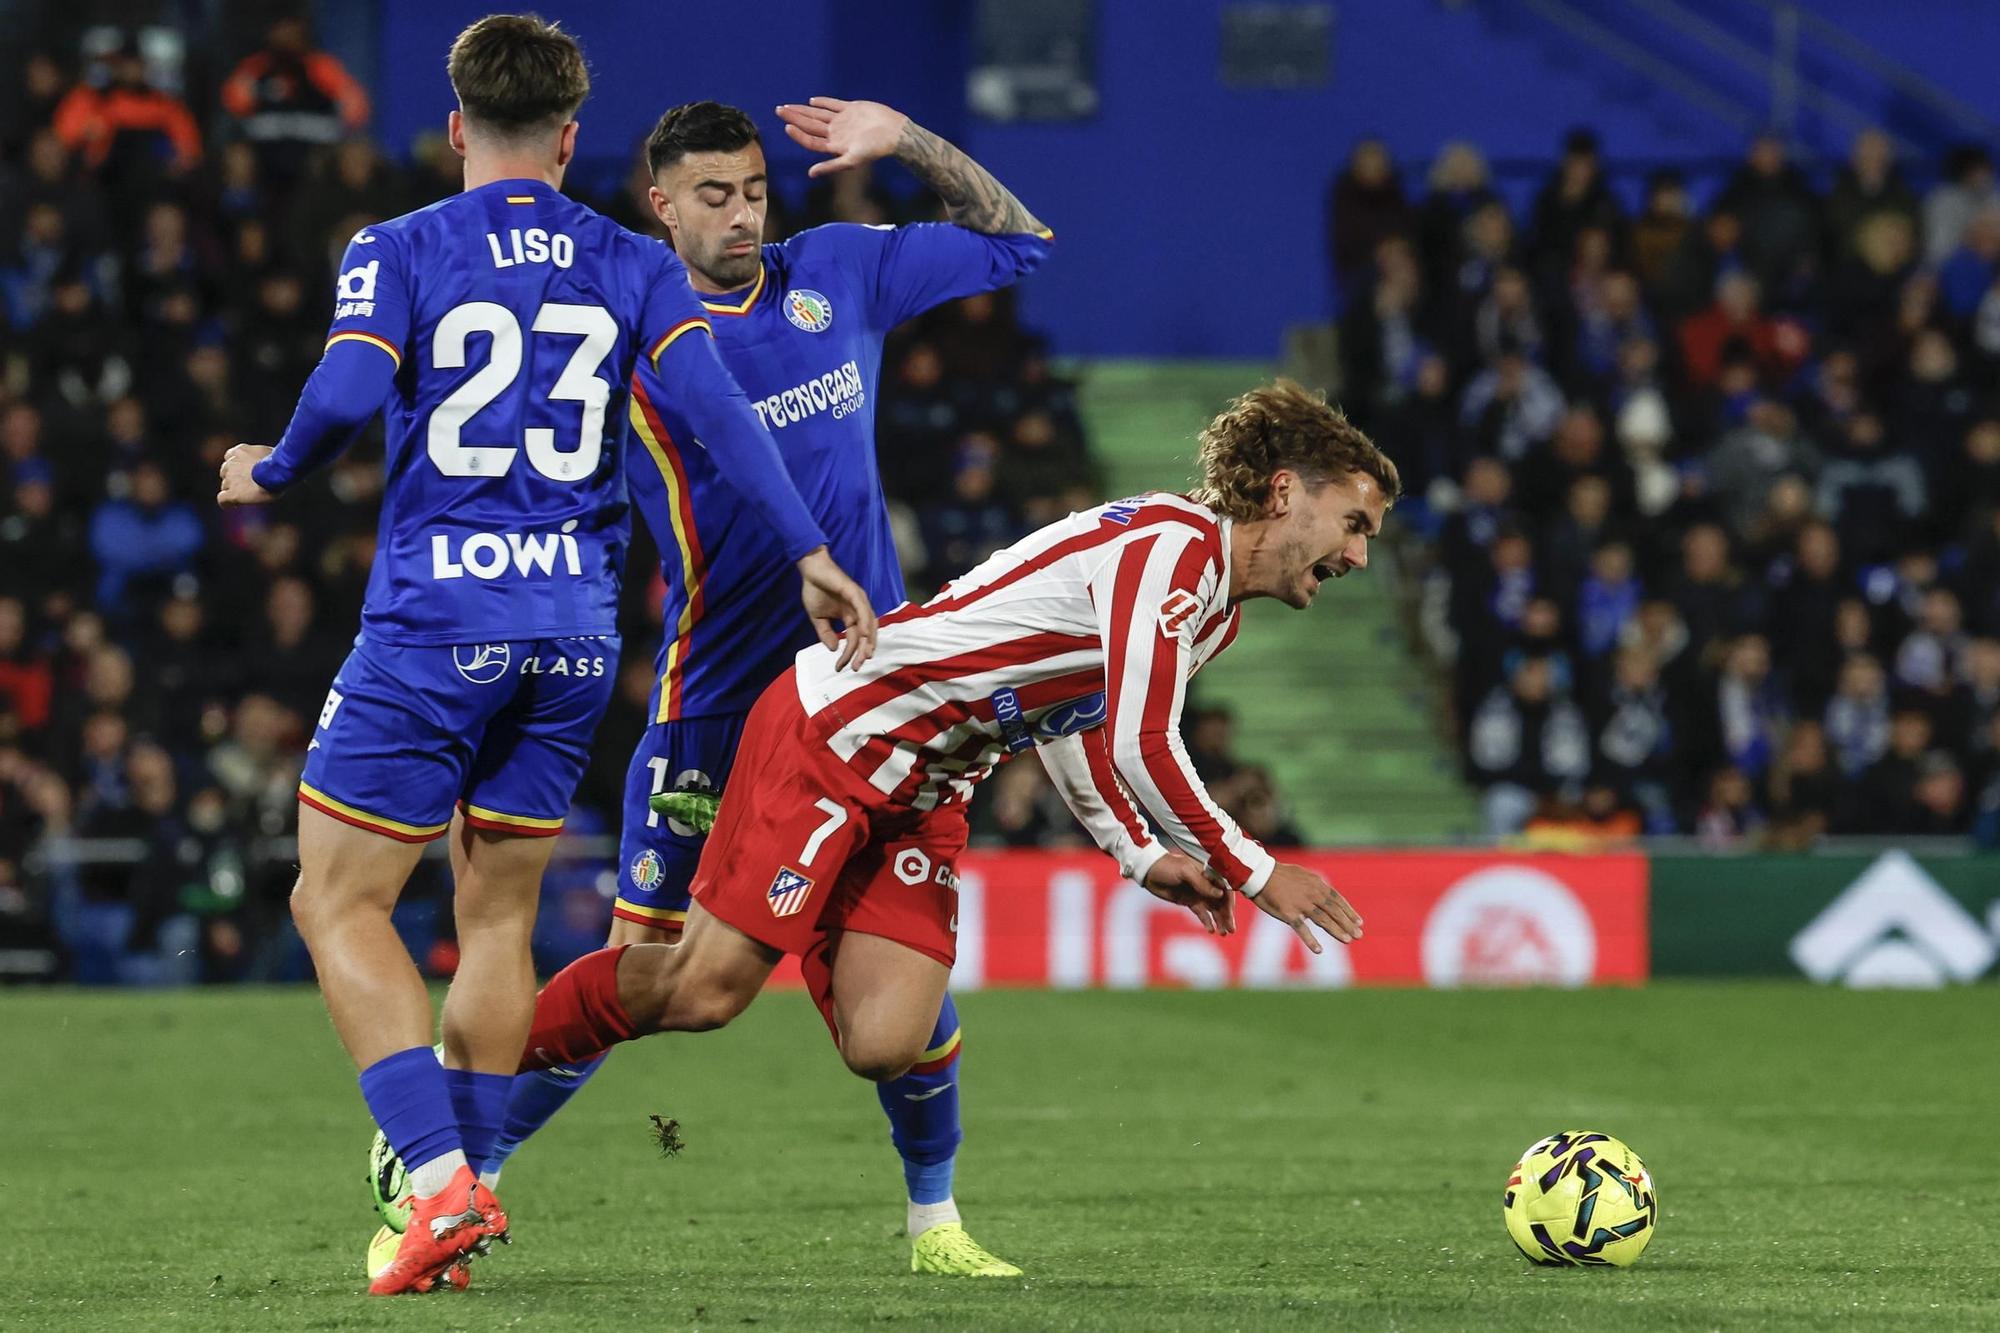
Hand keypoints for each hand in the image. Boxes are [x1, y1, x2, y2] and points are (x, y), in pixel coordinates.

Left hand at [218, 444, 274, 506]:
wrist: (277, 474)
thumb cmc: (279, 464)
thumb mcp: (269, 453)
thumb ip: (260, 456)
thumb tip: (266, 461)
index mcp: (240, 451)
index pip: (229, 456)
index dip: (236, 465)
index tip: (244, 471)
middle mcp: (232, 463)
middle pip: (225, 471)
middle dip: (234, 478)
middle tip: (246, 485)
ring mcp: (230, 479)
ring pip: (225, 485)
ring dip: (233, 489)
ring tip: (246, 495)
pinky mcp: (233, 493)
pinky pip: (223, 499)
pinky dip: (227, 503)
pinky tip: (234, 505)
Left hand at [776, 97, 907, 178]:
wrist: (894, 133)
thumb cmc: (875, 149)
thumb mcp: (851, 160)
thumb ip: (831, 166)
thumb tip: (810, 174)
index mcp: (835, 146)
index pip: (811, 140)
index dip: (798, 134)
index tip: (786, 126)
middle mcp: (836, 133)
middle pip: (810, 125)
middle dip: (794, 118)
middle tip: (778, 110)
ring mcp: (843, 121)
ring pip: (818, 114)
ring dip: (803, 110)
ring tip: (788, 106)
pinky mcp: (852, 109)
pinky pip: (834, 105)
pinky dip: (823, 102)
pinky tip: (812, 101)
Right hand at [796, 547, 877, 669]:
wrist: (811, 570)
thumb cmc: (815, 590)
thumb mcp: (818, 618)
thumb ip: (825, 633)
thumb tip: (833, 649)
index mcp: (850, 617)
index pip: (854, 639)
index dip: (848, 654)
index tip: (839, 667)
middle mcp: (858, 610)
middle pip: (866, 635)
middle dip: (862, 652)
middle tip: (857, 667)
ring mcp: (858, 601)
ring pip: (869, 624)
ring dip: (868, 640)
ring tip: (864, 656)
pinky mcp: (855, 592)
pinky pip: (863, 609)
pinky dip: (866, 622)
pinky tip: (864, 634)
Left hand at [1142, 851, 1234, 935]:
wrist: (1148, 871)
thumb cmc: (1167, 866)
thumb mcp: (1185, 872)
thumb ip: (1202, 883)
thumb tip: (1220, 895)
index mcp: (1208, 873)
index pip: (1225, 888)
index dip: (1229, 902)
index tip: (1230, 914)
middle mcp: (1206, 883)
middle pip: (1221, 901)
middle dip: (1226, 915)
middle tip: (1230, 929)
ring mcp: (1198, 893)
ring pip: (1213, 909)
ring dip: (1220, 921)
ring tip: (1223, 933)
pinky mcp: (1190, 901)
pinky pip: (1202, 913)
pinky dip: (1207, 921)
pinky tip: (1211, 930)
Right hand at [1250, 862, 1362, 953]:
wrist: (1260, 873)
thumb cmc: (1280, 874)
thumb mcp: (1303, 875)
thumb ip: (1315, 886)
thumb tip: (1325, 896)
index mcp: (1317, 885)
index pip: (1338, 900)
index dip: (1349, 912)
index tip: (1359, 922)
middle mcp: (1312, 894)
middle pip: (1334, 911)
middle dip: (1348, 924)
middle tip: (1358, 935)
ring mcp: (1301, 904)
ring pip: (1323, 920)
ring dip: (1336, 931)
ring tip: (1347, 940)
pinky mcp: (1288, 913)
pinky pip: (1301, 929)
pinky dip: (1310, 940)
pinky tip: (1319, 950)